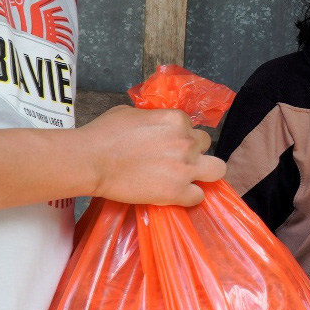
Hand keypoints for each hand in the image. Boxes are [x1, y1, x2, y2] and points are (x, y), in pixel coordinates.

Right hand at [81, 106, 224, 205]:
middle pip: (207, 145)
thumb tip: (154, 124)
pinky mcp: (178, 191)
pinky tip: (175, 195)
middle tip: (178, 161)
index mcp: (177, 120)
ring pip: (217, 170)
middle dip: (195, 152)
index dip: (180, 137)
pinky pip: (199, 196)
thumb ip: (152, 117)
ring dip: (205, 174)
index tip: (166, 145)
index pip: (190, 128)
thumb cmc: (104, 133)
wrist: (92, 160)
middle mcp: (187, 141)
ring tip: (188, 179)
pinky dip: (189, 197)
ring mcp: (185, 167)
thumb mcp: (132, 113)